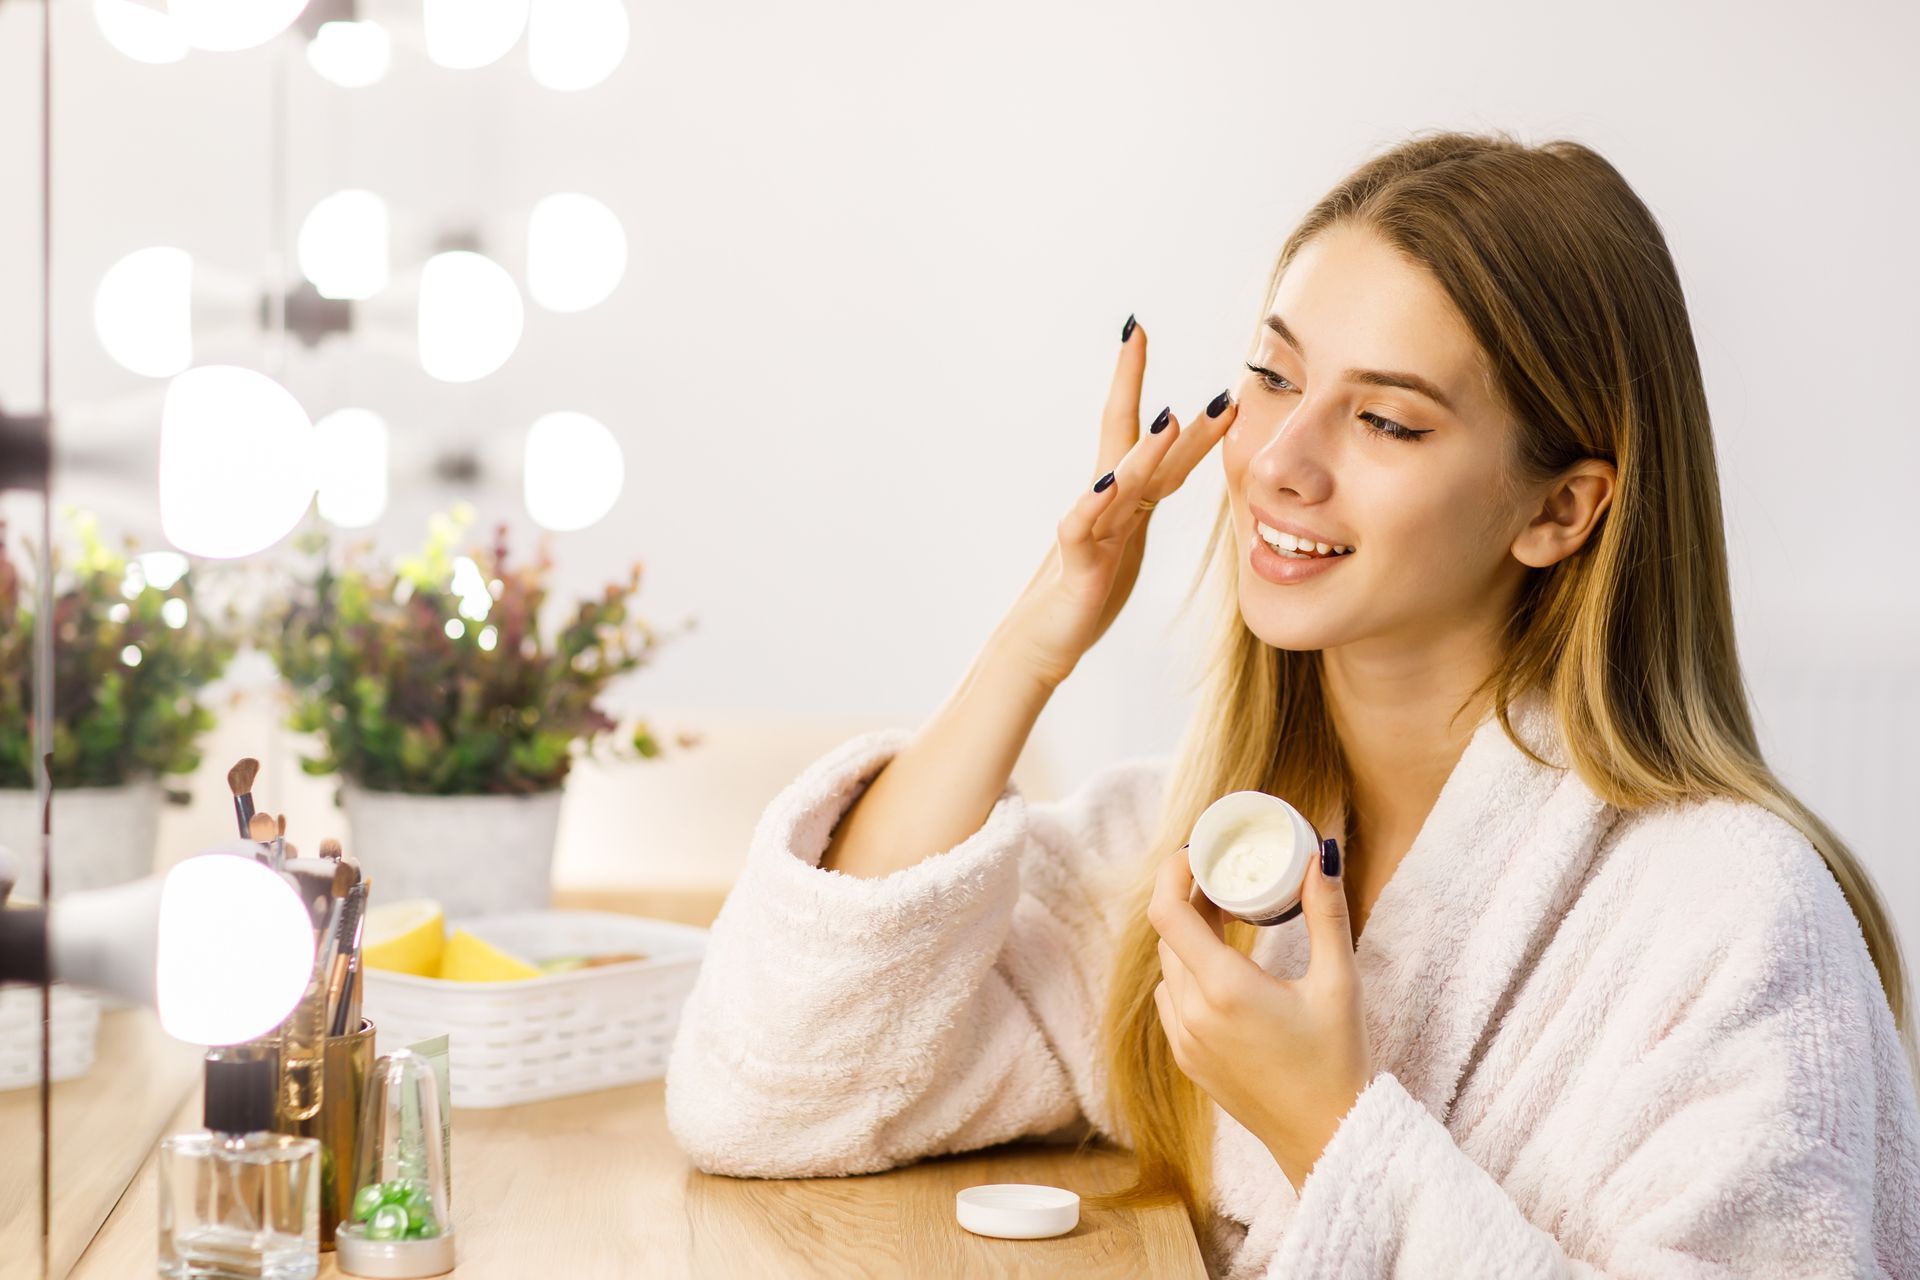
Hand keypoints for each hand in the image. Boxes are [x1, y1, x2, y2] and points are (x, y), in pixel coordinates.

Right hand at [999, 317, 1236, 689]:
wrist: (1040, 641)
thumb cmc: (1085, 592)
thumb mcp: (1126, 539)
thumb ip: (1140, 501)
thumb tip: (1162, 466)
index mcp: (1123, 498)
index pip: (1141, 432)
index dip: (1144, 384)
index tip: (1138, 331)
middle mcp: (1104, 504)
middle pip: (1125, 438)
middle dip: (1129, 384)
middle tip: (1135, 332)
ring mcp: (1090, 532)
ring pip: (1118, 484)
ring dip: (1144, 451)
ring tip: (1169, 418)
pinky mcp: (1081, 568)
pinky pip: (1084, 532)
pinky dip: (1094, 507)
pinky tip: (1108, 486)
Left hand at [1148, 838, 1374, 1193]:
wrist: (1325, 1137)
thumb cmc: (1337, 1061)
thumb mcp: (1337, 982)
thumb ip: (1326, 913)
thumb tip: (1321, 854)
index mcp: (1224, 989)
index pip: (1167, 912)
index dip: (1172, 873)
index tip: (1197, 854)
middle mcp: (1192, 1014)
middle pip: (1169, 935)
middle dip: (1191, 901)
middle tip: (1227, 881)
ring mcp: (1184, 1040)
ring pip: (1169, 967)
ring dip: (1189, 938)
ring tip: (1229, 921)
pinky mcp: (1187, 1060)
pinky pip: (1172, 999)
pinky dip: (1189, 973)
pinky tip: (1225, 970)